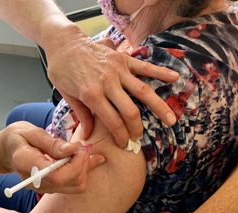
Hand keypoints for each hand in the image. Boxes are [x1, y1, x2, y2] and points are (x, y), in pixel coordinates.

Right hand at [0, 121, 105, 193]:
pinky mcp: (52, 188)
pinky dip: (83, 170)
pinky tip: (82, 156)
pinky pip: (75, 184)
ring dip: (84, 167)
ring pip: (77, 186)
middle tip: (80, 146)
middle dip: (82, 163)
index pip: (56, 175)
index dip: (74, 163)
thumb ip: (51, 143)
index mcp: (27, 165)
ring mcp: (45, 188)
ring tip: (79, 150)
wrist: (7, 151)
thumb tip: (73, 150)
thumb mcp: (31, 132)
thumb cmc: (17, 138)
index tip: (79, 147)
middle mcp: (37, 182)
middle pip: (70, 182)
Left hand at [44, 32, 178, 147]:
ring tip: (172, 120)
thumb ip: (81, 115)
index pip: (112, 122)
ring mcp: (117, 70)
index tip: (124, 144)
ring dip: (159, 107)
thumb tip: (89, 136)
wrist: (64, 43)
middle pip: (130, 111)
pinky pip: (144, 67)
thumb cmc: (62, 70)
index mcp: (92, 94)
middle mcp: (107, 83)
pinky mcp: (122, 59)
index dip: (121, 136)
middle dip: (137, 128)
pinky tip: (175, 78)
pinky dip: (160, 72)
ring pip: (143, 91)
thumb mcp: (66, 95)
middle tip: (139, 138)